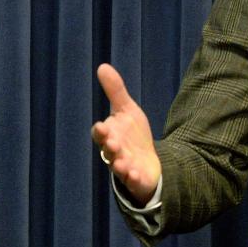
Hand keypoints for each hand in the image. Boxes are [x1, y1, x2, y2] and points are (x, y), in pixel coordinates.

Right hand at [91, 63, 160, 205]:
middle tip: (113, 144)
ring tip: (122, 164)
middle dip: (110, 147)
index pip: (100, 133)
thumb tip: (102, 66)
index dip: (101, 131)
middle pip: (108, 150)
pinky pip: (132, 180)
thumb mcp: (126, 111)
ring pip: (118, 167)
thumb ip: (115, 91)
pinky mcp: (135, 179)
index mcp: (109, 136)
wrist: (147, 161)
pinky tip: (135, 174)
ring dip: (119, 165)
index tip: (102, 126)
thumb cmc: (132, 135)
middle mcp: (114, 153)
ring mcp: (124, 167)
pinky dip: (132, 178)